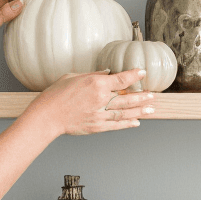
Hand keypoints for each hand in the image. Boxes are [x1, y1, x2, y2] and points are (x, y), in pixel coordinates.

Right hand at [29, 70, 154, 136]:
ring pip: (125, 112)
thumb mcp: (73, 77)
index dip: (134, 75)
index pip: (121, 79)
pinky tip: (136, 122)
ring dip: (140, 111)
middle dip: (142, 96)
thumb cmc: (56, 95)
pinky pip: (116, 125)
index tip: (142, 73)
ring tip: (151, 109)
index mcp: (96, 84)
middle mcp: (101, 99)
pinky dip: (127, 124)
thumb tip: (106, 73)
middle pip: (127, 98)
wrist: (47, 116)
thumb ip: (92, 75)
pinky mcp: (97, 126)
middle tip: (153, 95)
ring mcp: (100, 114)